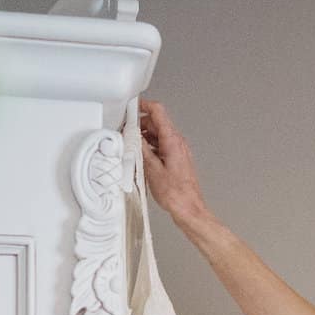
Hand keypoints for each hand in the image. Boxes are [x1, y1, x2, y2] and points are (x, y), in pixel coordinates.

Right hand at [138, 97, 210, 224]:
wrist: (188, 208)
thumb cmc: (176, 194)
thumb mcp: (151, 169)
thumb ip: (140, 149)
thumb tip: (132, 136)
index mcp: (172, 140)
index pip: (158, 111)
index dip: (143, 105)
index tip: (131, 106)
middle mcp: (178, 143)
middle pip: (156, 122)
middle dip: (140, 125)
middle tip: (126, 131)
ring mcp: (178, 150)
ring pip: (158, 134)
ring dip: (144, 137)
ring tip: (132, 146)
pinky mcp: (177, 159)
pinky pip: (161, 145)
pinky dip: (150, 146)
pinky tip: (142, 156)